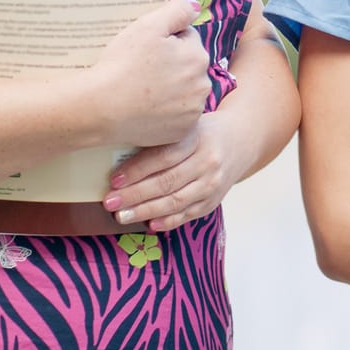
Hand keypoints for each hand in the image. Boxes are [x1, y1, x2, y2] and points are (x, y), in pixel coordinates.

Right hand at [88, 0, 211, 147]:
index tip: (147, 51)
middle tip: (143, 71)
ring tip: (144, 90)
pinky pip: (178, 116)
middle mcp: (203, 85)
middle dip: (173, 64)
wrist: (100, 108)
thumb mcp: (147, 26)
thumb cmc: (122, 64)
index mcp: (198, 57)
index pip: (188, 39)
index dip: (166, 41)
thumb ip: (177, 11)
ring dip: (172, 88)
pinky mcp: (182, 132)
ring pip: (185, 91)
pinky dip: (167, 112)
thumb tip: (195, 7)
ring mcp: (193, 111)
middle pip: (189, 66)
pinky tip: (148, 109)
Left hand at [103, 110, 241, 231]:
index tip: (114, 179)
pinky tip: (148, 223)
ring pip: (175, 201)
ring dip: (145, 211)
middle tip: (110, 202)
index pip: (164, 156)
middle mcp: (208, 162)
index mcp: (198, 138)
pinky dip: (167, 221)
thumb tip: (119, 160)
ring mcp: (212, 184)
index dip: (137, 169)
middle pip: (167, 181)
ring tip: (122, 216)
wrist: (240, 140)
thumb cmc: (202, 132)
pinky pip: (187, 215)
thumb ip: (160, 139)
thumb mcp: (185, 125)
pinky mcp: (213, 201)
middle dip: (135, 195)